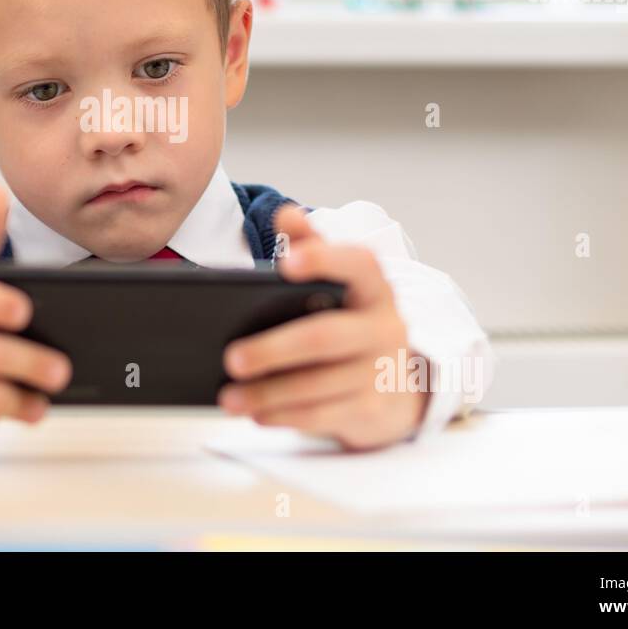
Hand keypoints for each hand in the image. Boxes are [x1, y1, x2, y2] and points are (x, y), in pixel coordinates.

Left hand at [218, 204, 429, 448]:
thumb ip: (312, 246)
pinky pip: (324, 415)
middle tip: (230, 357)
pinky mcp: (373, 408)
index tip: (286, 262)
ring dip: (269, 393)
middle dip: (274, 349)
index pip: (356, 264)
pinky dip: (286, 415)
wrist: (398, 381)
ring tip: (229, 397)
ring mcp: (381, 371)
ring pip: (319, 385)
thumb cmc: (352, 320)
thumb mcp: (340, 283)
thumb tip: (286, 213)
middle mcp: (384, 326)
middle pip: (325, 336)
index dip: (324, 259)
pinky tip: (257, 414)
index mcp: (373, 287)